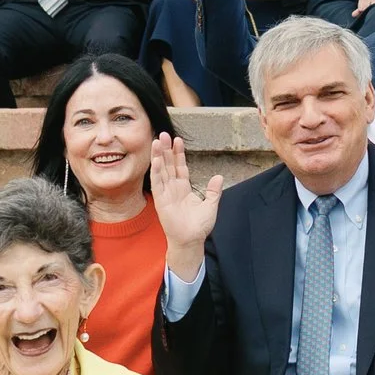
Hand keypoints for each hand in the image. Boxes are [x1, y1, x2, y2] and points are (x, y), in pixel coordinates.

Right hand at [148, 134, 224, 251]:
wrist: (191, 240)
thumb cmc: (199, 226)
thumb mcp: (211, 205)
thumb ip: (214, 191)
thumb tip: (218, 176)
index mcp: (184, 188)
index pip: (180, 167)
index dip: (178, 153)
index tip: (177, 140)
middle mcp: (173, 188)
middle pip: (168, 165)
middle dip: (166, 150)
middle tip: (163, 134)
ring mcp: (166, 193)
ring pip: (161, 170)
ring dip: (158, 156)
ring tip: (157, 141)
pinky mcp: (160, 200)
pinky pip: (157, 183)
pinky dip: (156, 171)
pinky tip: (156, 159)